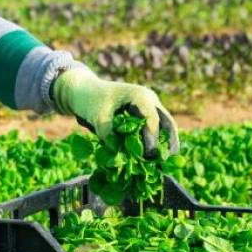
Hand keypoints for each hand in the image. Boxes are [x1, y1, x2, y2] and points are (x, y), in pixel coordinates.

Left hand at [52, 68, 178, 156]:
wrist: (83, 89)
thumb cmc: (89, 99)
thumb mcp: (97, 117)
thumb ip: (108, 134)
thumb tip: (119, 155)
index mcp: (140, 96)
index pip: (152, 119)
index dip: (152, 138)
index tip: (147, 154)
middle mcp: (148, 100)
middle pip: (167, 122)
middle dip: (169, 141)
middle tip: (165, 160)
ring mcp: (147, 107)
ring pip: (164, 126)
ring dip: (164, 143)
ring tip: (160, 162)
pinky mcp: (142, 115)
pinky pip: (154, 129)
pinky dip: (154, 142)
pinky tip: (151, 157)